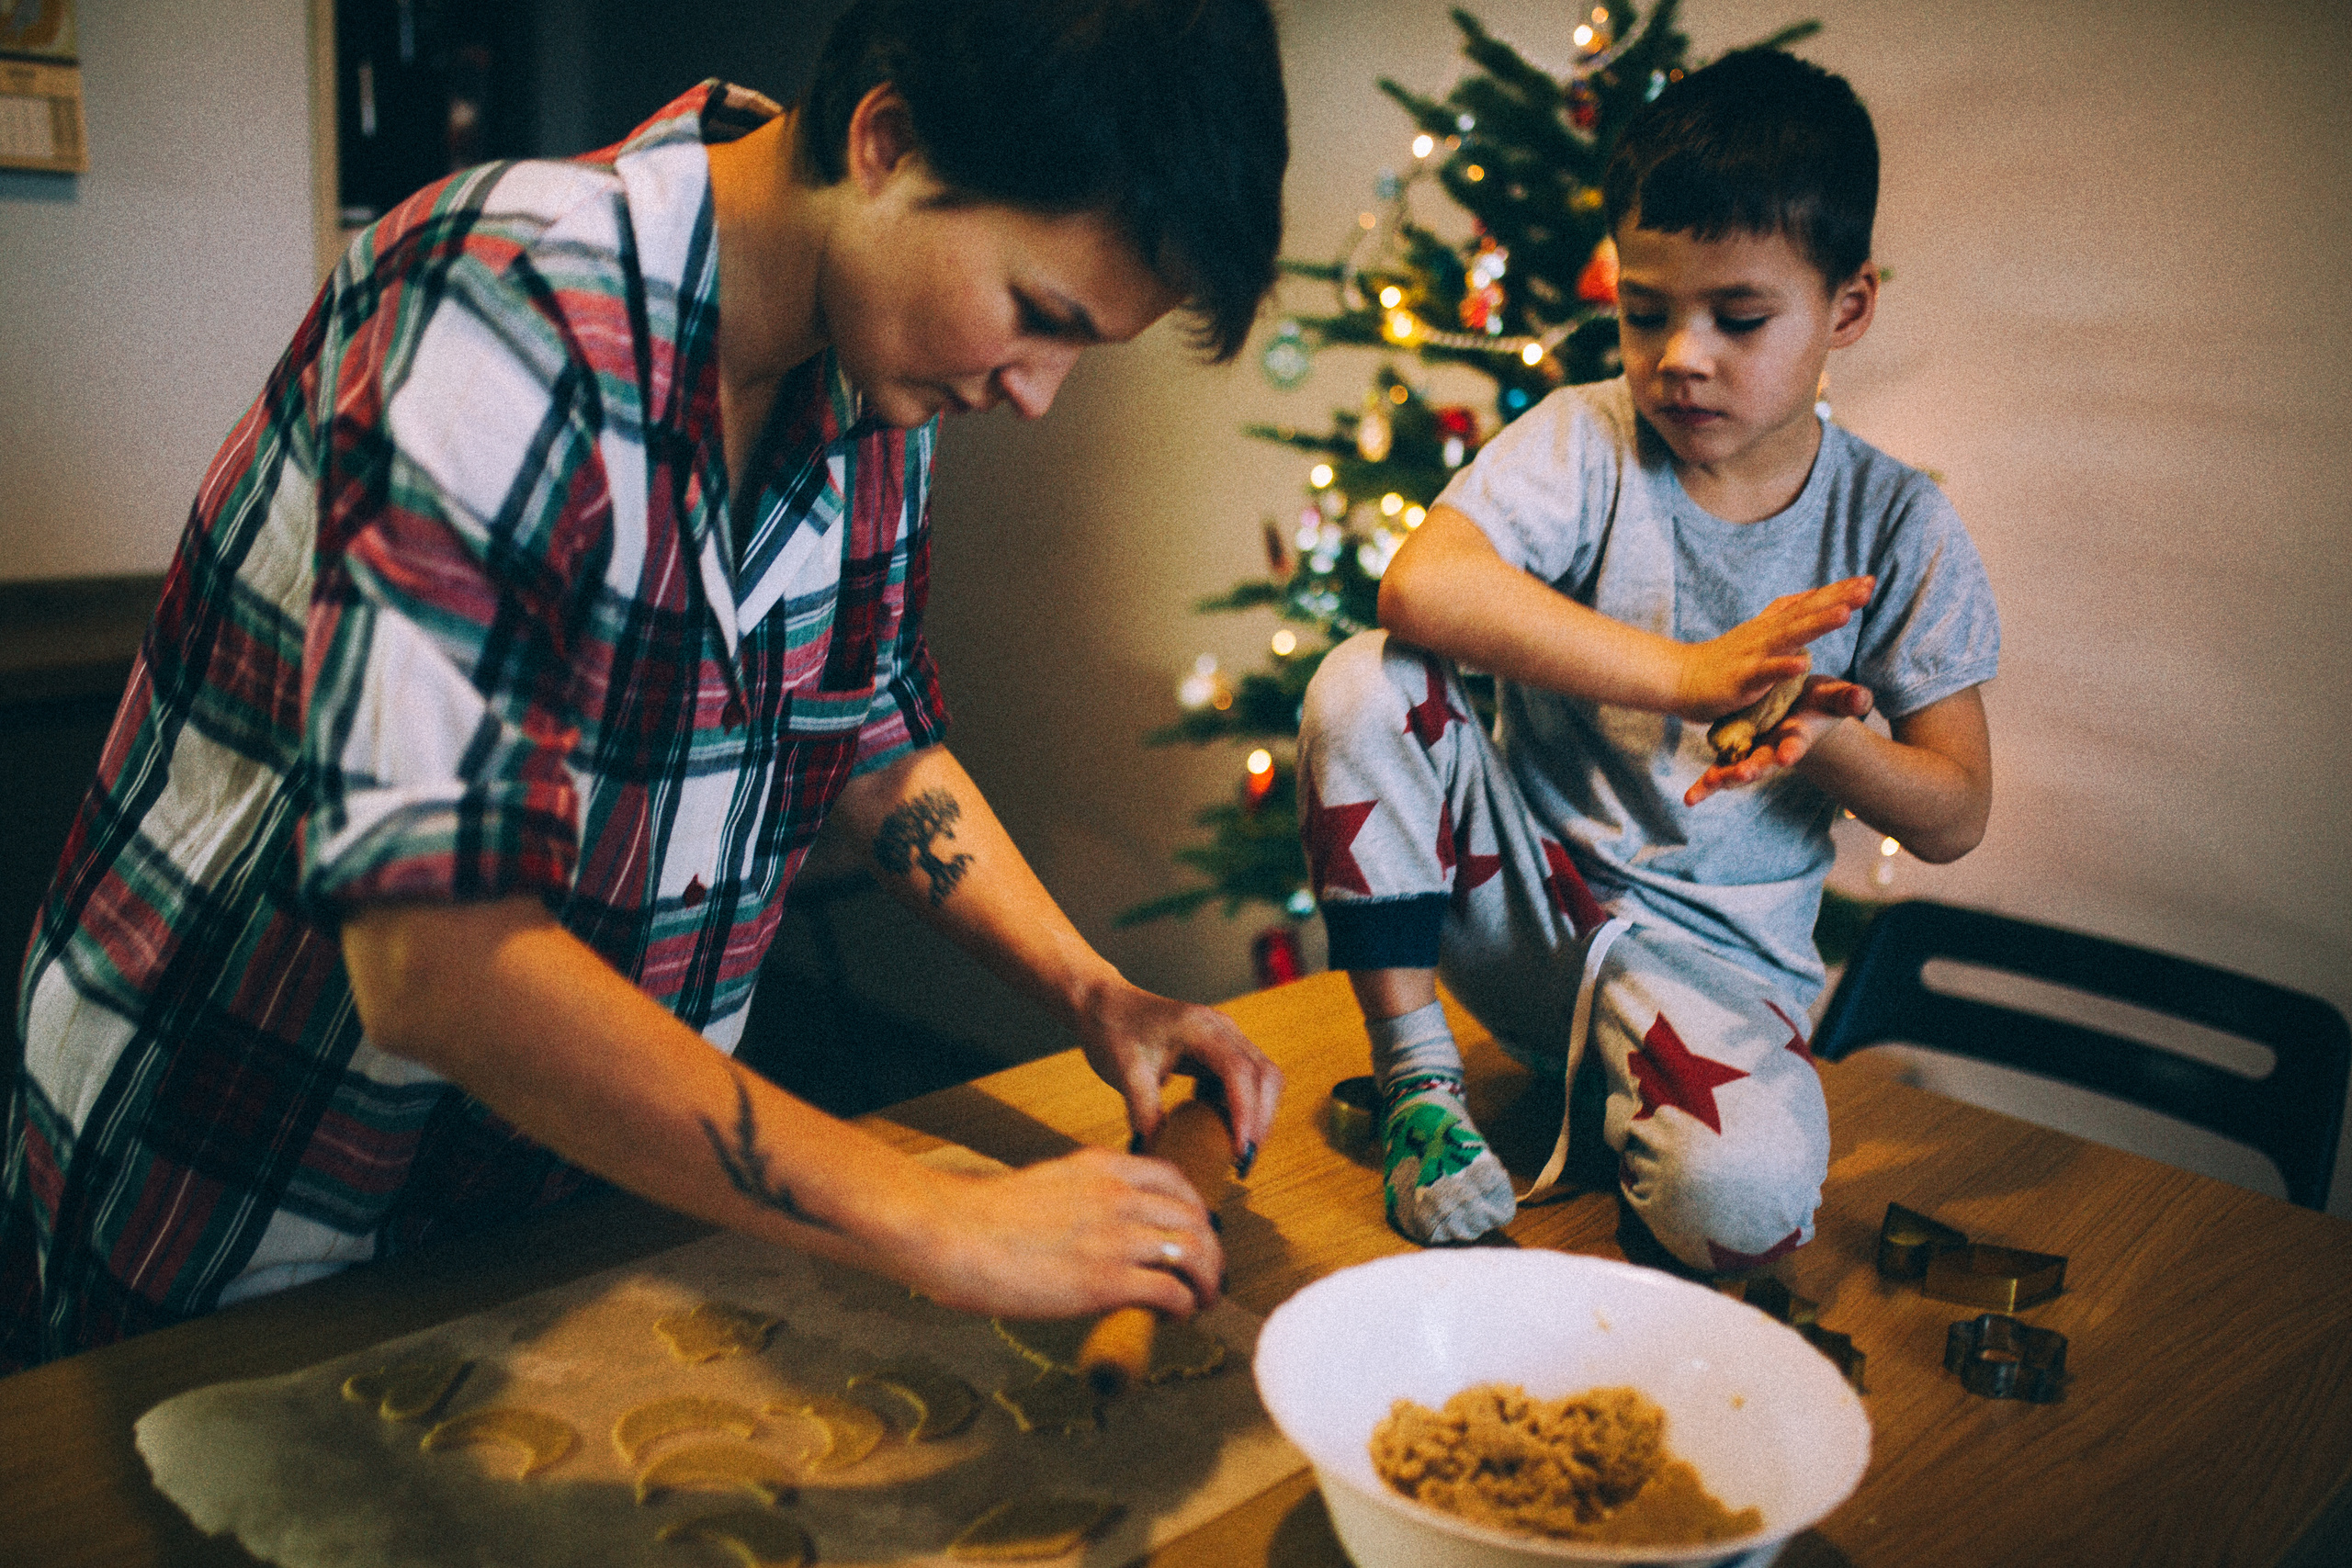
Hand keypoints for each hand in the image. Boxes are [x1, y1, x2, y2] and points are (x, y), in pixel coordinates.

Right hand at [907, 1147, 1223, 1317]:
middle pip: (1195, 1218)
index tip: (1196, 1235)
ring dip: (1208, 1282)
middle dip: (1211, 1253)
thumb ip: (1082, 1194)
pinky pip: (1171, 1291)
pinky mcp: (1106, 1281)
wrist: (952, 1234)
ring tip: (1202, 1302)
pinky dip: (1184, 1307)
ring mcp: (1115, 1237)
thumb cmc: (984, 1218)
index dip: (1196, 1212)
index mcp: (1102, 1168)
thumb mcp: (1047, 1183)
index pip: (1176, 1180)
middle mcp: (1118, 1196)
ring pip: (1194, 1252)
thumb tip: (1099, 1222)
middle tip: (1208, 1279)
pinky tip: (1174, 1318)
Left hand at [1076, 981, 1283, 1173]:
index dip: (1246, 1113)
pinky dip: (1244, 1107)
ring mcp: (1225, 1037)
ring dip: (1258, 1115)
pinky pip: (1247, 1080)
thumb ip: (1144, 1113)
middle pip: (1265, 1075)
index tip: (1240, 1151)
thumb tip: (1159, 1154)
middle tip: (1244, 1161)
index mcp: (1200, 1027)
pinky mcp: (1221, 1049)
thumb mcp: (1125, 1073)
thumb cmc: (1112, 1030)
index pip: (1240, 1072)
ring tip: (1238, 1152)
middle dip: (1262, 1120)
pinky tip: (1221, 1129)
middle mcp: (1222, 1028)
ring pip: (1263, 1078)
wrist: (1103, 1004)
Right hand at [1672, 577, 1872, 721]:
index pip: (1809, 604)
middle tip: (1868, 587)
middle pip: (1806, 613)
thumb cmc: (1719, 660)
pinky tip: (1802, 664)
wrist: (1677, 678)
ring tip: (1846, 613)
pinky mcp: (1741, 679)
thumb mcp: (1755, 633)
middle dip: (1838, 599)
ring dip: (1817, 624)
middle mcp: (1765, 634)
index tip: (1869, 581)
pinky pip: (1765, 672)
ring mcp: (1753, 655)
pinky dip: (1783, 667)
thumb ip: (1782, 614)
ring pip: (1790, 637)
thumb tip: (1809, 594)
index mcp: (1771, 626)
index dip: (1838, 592)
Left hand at [1685, 677, 1874, 804]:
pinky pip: (1718, 771)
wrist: (1798, 711)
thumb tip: (1862, 697)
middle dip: (1754, 768)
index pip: (1795, 743)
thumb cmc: (1818, 703)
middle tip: (1743, 774)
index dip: (1792, 749)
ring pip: (1737, 770)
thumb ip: (1848, 699)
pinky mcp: (1735, 754)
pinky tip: (1690, 799)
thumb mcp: (1833, 698)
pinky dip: (1705, 786)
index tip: (1788, 754)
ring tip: (1711, 784)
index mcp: (1796, 736)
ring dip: (1725, 778)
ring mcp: (1753, 754)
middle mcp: (1774, 750)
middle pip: (1763, 762)